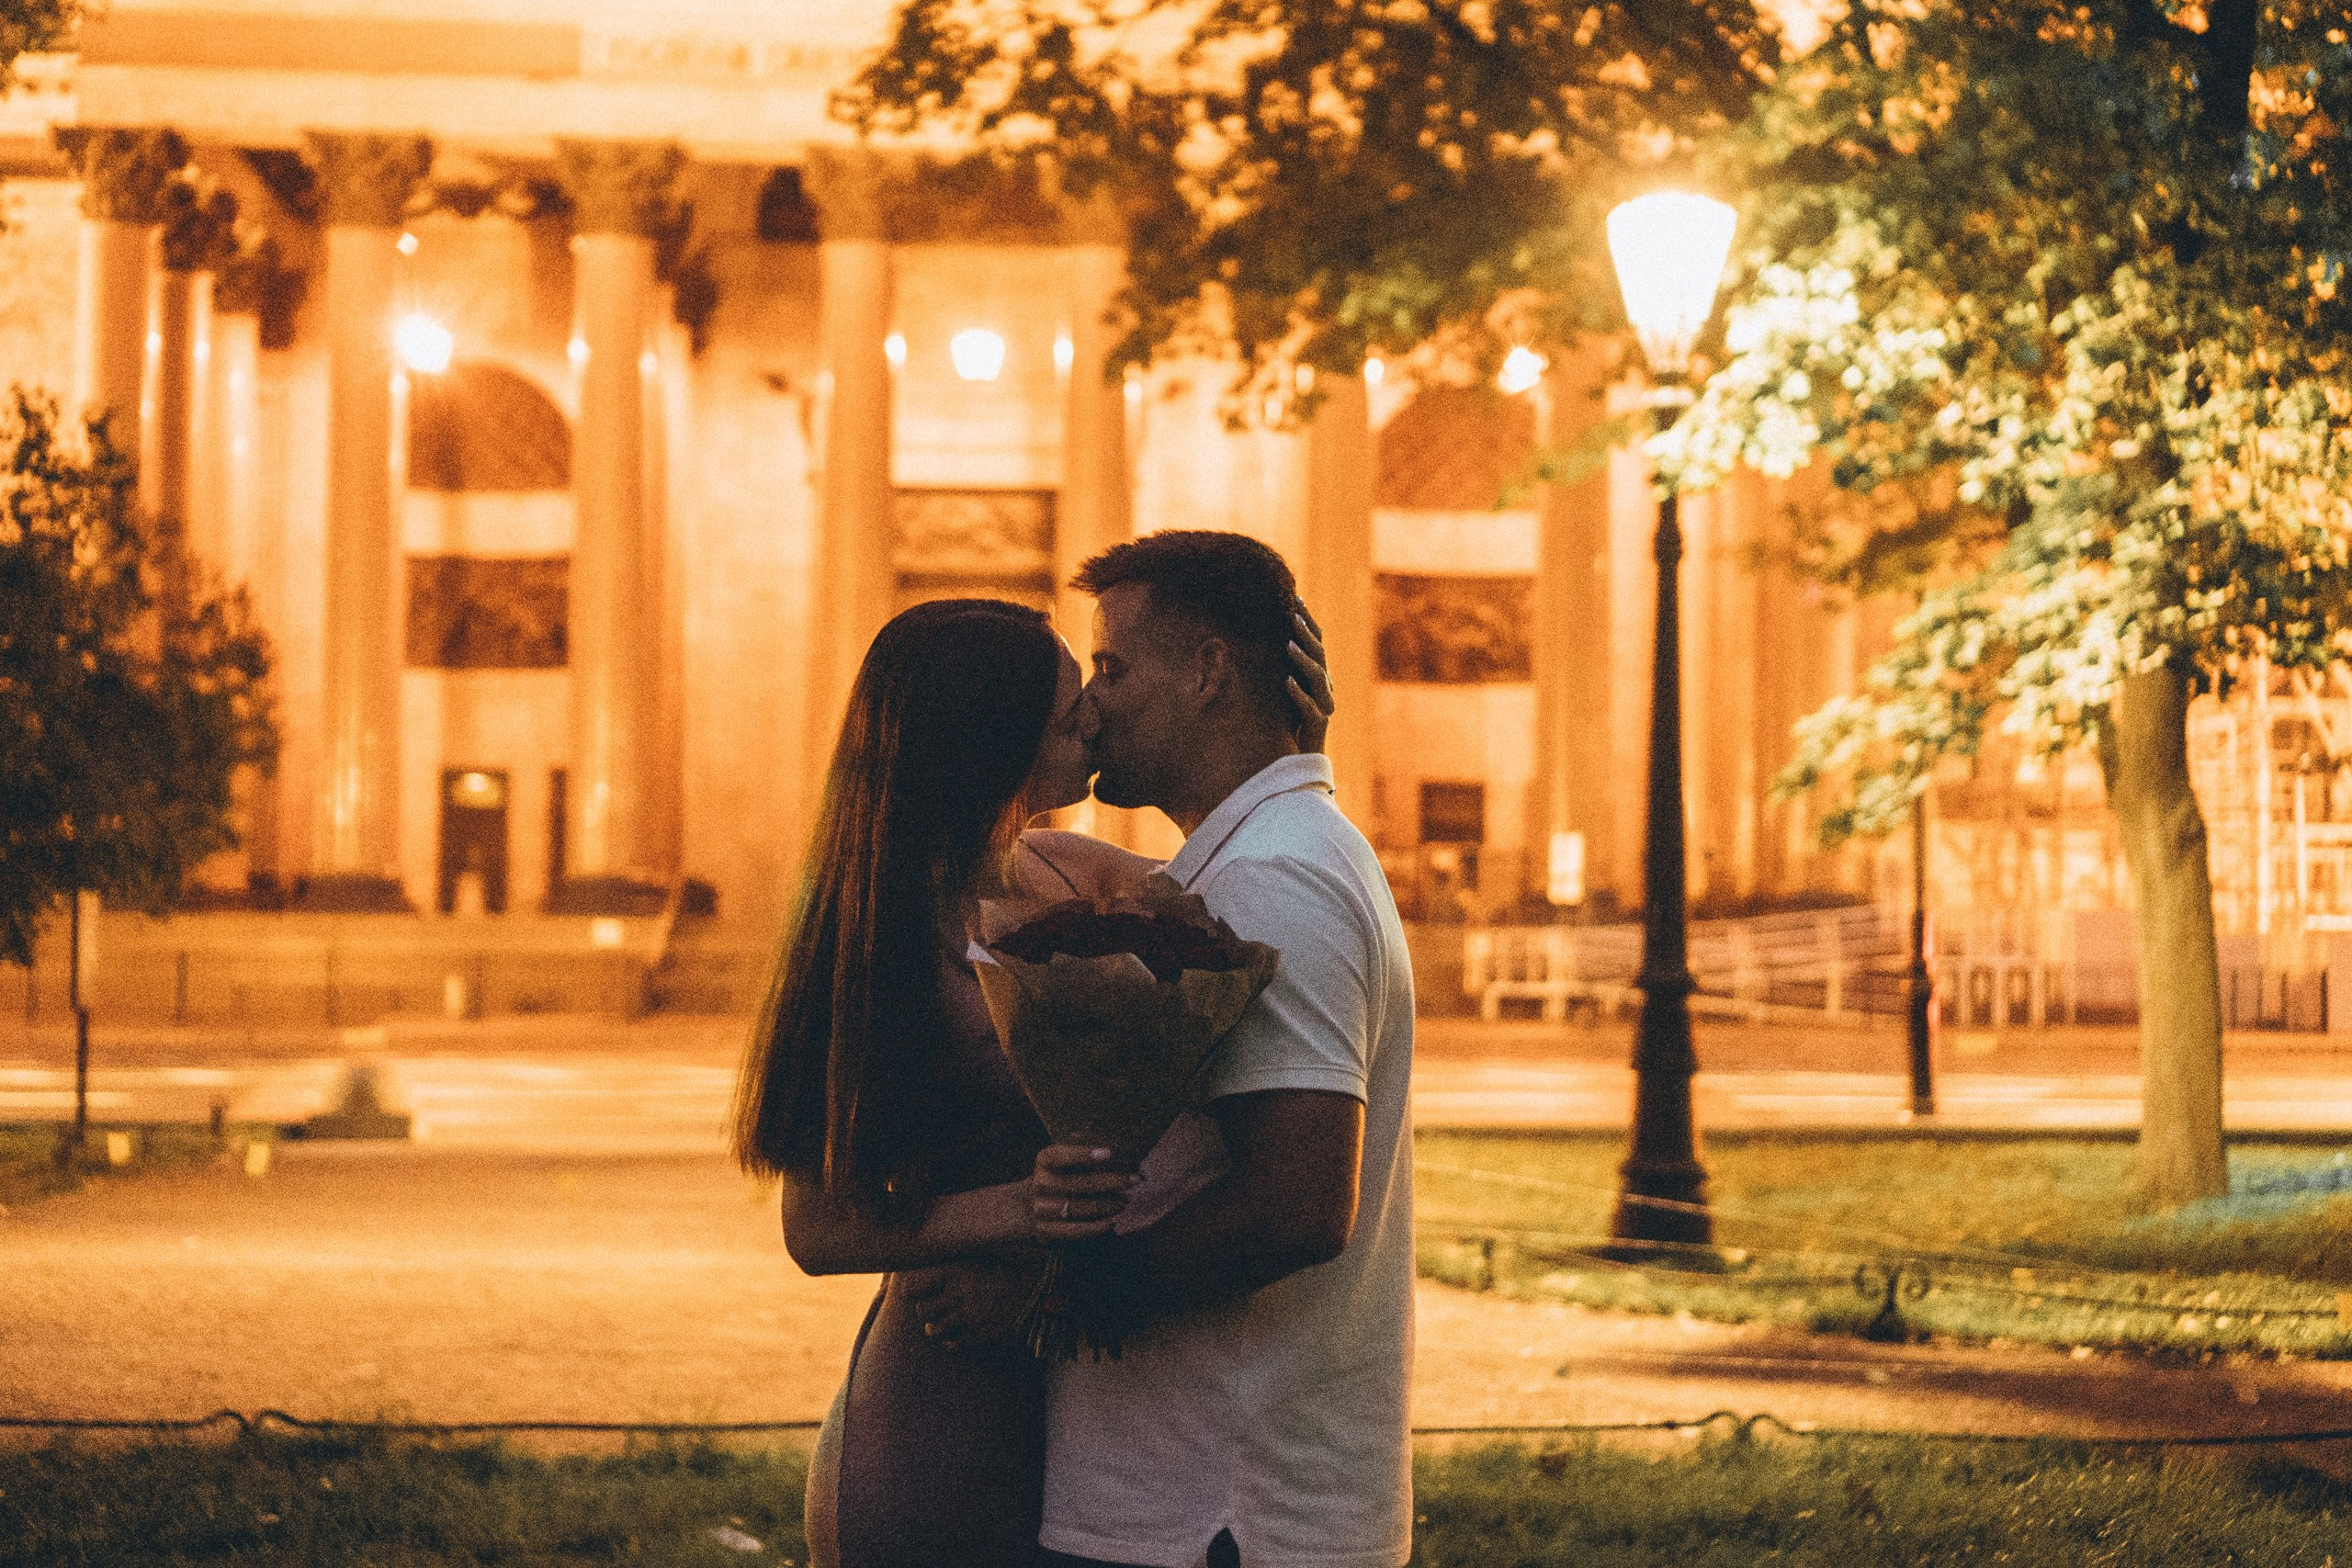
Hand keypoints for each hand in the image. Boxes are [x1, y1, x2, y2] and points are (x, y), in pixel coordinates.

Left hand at [901, 1259, 1043, 1350]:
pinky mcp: (981, 1333)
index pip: (913, 1287)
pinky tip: (955, 1335)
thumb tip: (912, 1275)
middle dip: (925, 1312)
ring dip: (935, 1328)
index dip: (912, 1292)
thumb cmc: (999, 1270)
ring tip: (940, 1324)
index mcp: (955, 1271)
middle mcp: (960, 1293)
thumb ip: (946, 1267)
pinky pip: (954, 1344)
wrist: (1034, 1287)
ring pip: (934, 1330)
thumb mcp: (972, 1260)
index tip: (916, 1293)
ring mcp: (970, 1315)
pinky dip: (951, 1342)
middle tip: (933, 1309)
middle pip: (922, 1311)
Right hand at [1029, 1143, 1135, 1242]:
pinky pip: (1076, 1230)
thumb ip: (1084, 1160)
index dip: (1084, 1155)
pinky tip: (1113, 1220)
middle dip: (1110, 1182)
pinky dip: (1098, 1226)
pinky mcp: (1046, 1230)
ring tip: (1127, 1201)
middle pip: (1078, 1183)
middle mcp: (1040, 1183)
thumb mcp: (1060, 1163)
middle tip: (1134, 1180)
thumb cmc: (1056, 1179)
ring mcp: (1041, 1208)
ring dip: (1108, 1205)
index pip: (1062, 1156)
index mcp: (1044, 1160)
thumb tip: (1121, 1160)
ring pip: (1080, 1208)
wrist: (1023, 1207)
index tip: (1109, 1153)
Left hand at [1287, 601, 1333, 753]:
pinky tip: (1287, 682)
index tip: (1296, 599)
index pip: (1317, 642)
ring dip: (1303, 659)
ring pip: (1318, 677)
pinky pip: (1310, 707)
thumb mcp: (1285, 690)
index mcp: (1318, 675)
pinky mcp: (1318, 724)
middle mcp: (1324, 686)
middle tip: (1293, 615)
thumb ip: (1281, 667)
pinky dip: (1299, 694)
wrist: (1301, 758)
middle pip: (1320, 654)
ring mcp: (1323, 705)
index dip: (1308, 621)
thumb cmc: (1290, 722)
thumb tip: (1261, 638)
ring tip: (1288, 644)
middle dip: (1307, 633)